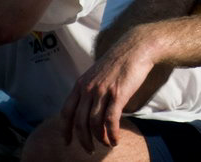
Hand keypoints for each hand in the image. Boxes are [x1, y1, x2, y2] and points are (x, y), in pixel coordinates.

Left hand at [60, 30, 155, 152]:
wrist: (135, 49)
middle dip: (83, 140)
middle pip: (79, 122)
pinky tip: (115, 140)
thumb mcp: (97, 74)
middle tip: (89, 150)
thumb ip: (90, 89)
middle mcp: (88, 89)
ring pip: (94, 124)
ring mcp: (102, 92)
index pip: (66, 112)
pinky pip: (110, 121)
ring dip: (100, 139)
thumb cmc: (119, 62)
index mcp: (80, 84)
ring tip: (107, 144)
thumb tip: (89, 108)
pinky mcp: (117, 95)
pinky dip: (112, 134)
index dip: (65, 130)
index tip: (67, 142)